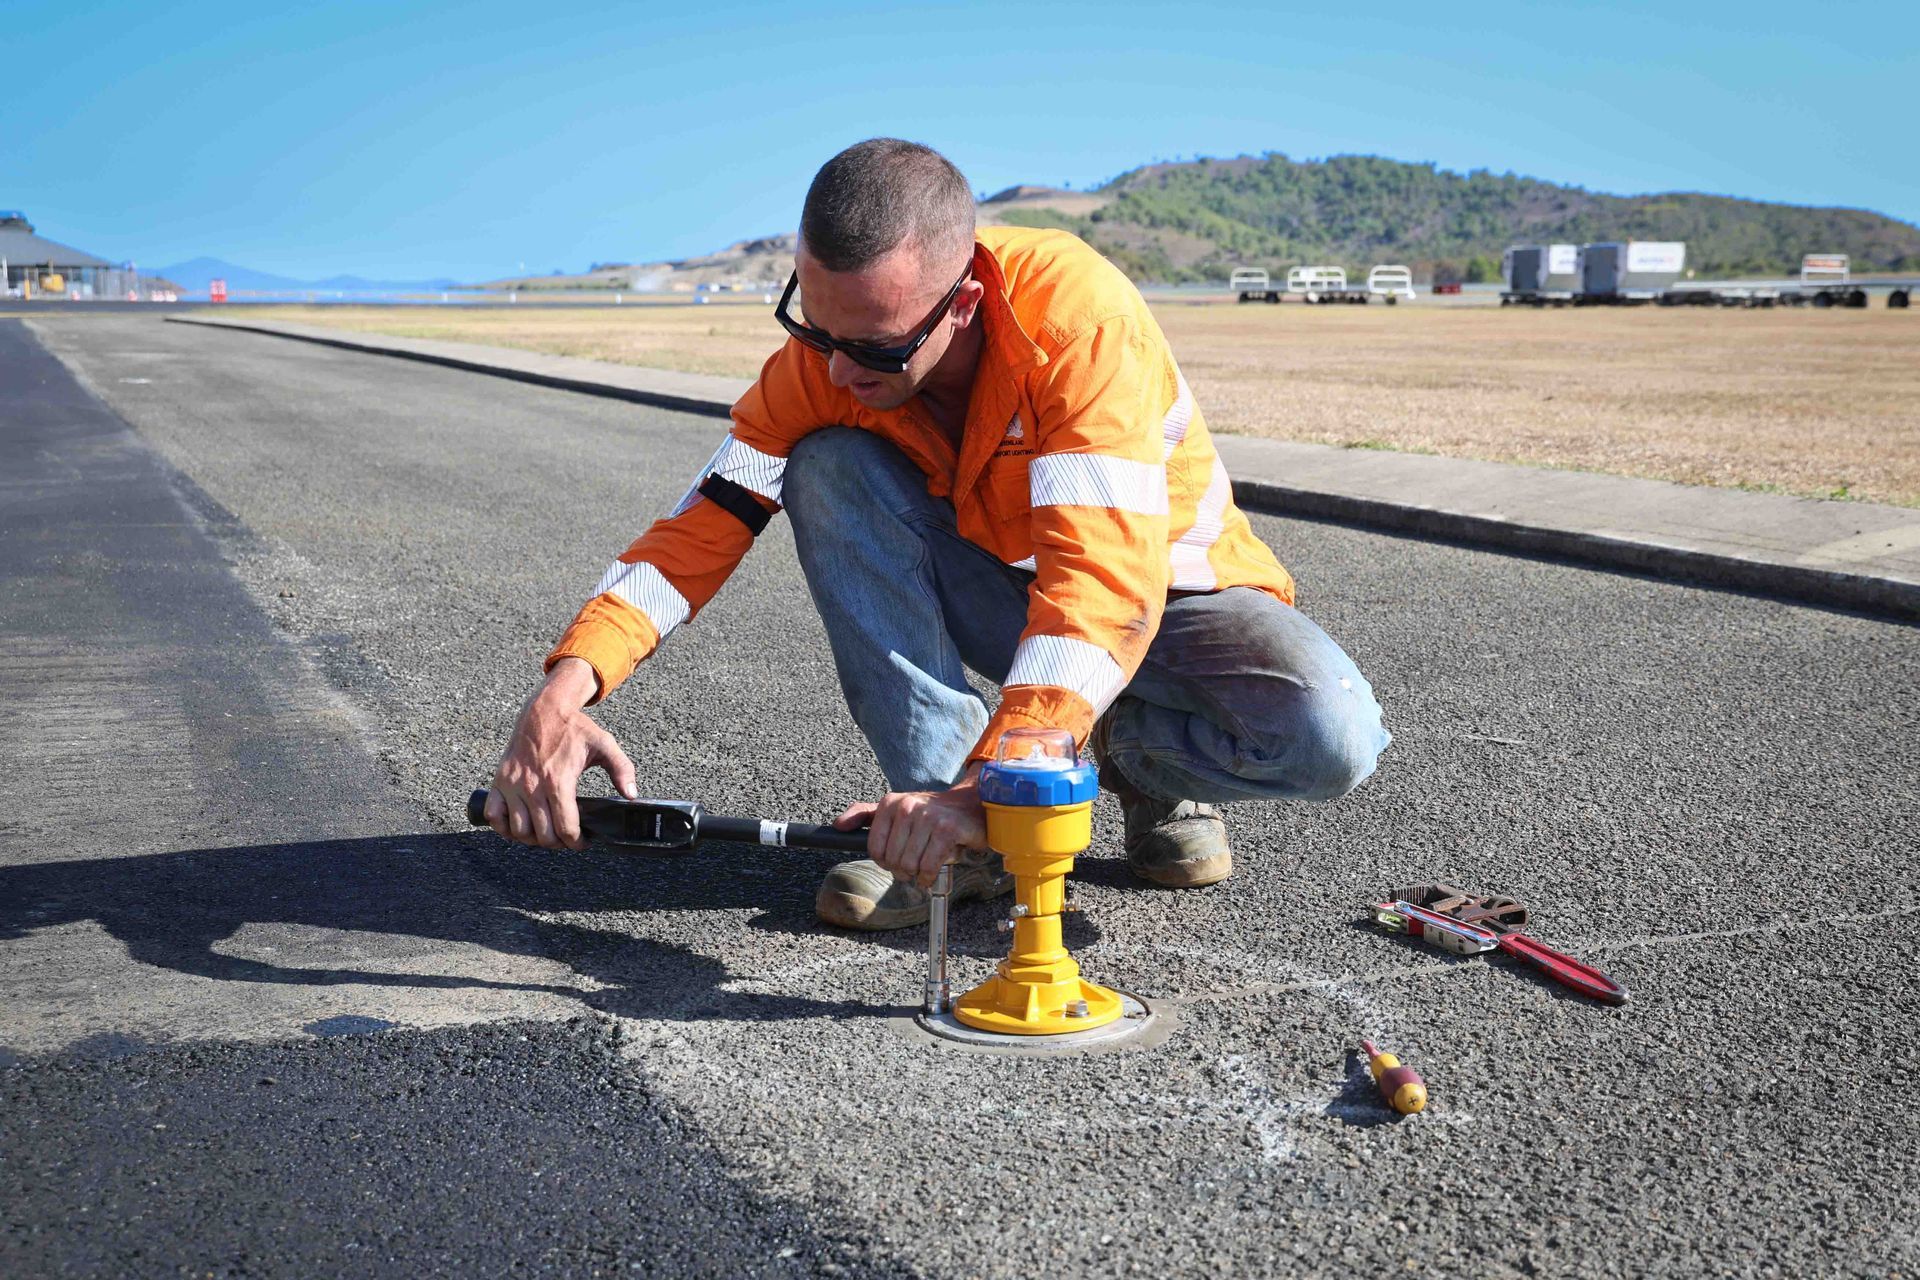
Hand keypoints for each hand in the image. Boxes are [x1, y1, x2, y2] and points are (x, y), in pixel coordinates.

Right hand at [487, 658, 637, 850]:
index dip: (576, 842)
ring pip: (519, 831)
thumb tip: (632, 794)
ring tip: (546, 834)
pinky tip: (520, 826)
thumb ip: (622, 769)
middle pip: (542, 835)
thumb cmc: (574, 728)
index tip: (582, 841)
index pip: (565, 827)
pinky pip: (494, 816)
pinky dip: (504, 828)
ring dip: (533, 839)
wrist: (544, 710)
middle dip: (558, 843)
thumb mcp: (605, 744)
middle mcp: (533, 786)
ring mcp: (513, 785)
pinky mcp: (499, 782)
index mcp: (558, 780)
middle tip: (566, 838)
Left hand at [833, 768, 986, 888]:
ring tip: (925, 865)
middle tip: (914, 863)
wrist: (969, 805)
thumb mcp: (896, 808)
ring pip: (910, 865)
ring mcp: (928, 817)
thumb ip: (865, 814)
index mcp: (890, 803)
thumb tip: (838, 825)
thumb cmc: (930, 812)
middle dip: (903, 869)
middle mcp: (908, 807)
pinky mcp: (947, 829)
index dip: (885, 862)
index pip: (875, 849)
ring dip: (917, 873)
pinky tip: (931, 873)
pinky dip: (928, 877)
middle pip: (893, 859)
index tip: (896, 859)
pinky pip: (929, 866)